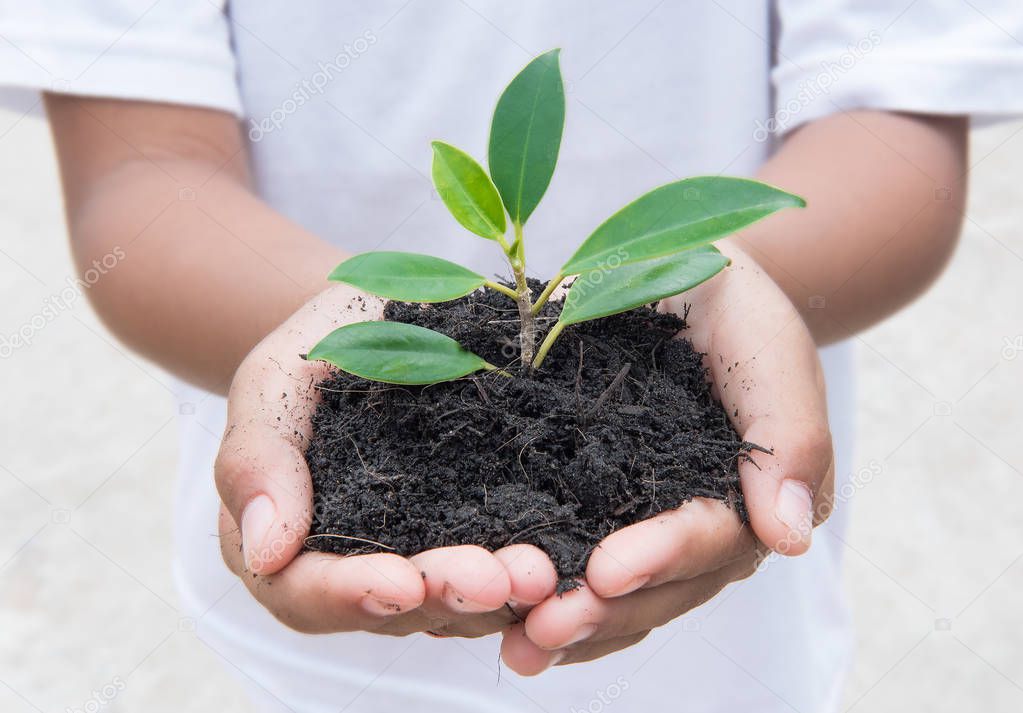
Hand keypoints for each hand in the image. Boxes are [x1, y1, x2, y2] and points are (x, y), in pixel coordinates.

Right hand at [214, 285, 556, 636]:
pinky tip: (566, 555)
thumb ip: (256, 461)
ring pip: (455, 602)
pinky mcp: (473, 532)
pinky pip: (499, 563)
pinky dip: (529, 566)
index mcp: (287, 544)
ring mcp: (418, 553)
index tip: (405, 581)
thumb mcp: (273, 385)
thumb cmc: (316, 349)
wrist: (383, 319)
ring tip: (545, 572)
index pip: (306, 593)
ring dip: (501, 596)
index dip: (354, 595)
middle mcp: (354, 565)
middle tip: (502, 580)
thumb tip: (266, 550)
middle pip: (394, 609)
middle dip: (448, 597)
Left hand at [501, 244, 834, 671]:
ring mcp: (651, 520)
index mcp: (756, 494)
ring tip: (520, 644)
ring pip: (623, 594)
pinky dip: (553, 593)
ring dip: (574, 623)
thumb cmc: (735, 306)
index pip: (714, 538)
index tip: (607, 570)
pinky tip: (509, 620)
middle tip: (545, 628)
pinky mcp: (602, 505)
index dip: (662, 557)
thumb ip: (789, 434)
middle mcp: (706, 523)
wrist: (684, 276)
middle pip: (664, 587)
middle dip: (606, 611)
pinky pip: (582, 561)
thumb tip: (791, 538)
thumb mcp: (767, 346)